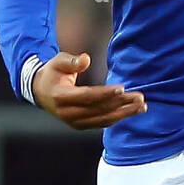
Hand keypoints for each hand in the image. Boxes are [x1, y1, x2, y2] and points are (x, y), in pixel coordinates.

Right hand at [32, 52, 146, 130]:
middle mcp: (68, 113)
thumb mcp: (57, 62)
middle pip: (98, 109)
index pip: (87, 96)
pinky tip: (132, 112)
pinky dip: (118, 118)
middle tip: (139, 97)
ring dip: (124, 113)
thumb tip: (85, 59)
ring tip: (141, 106)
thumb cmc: (53, 73)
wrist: (41, 92)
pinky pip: (102, 123)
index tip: (122, 88)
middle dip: (121, 104)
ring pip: (103, 119)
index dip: (105, 93)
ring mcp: (74, 122)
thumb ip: (71, 61)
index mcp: (61, 97)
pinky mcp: (81, 125)